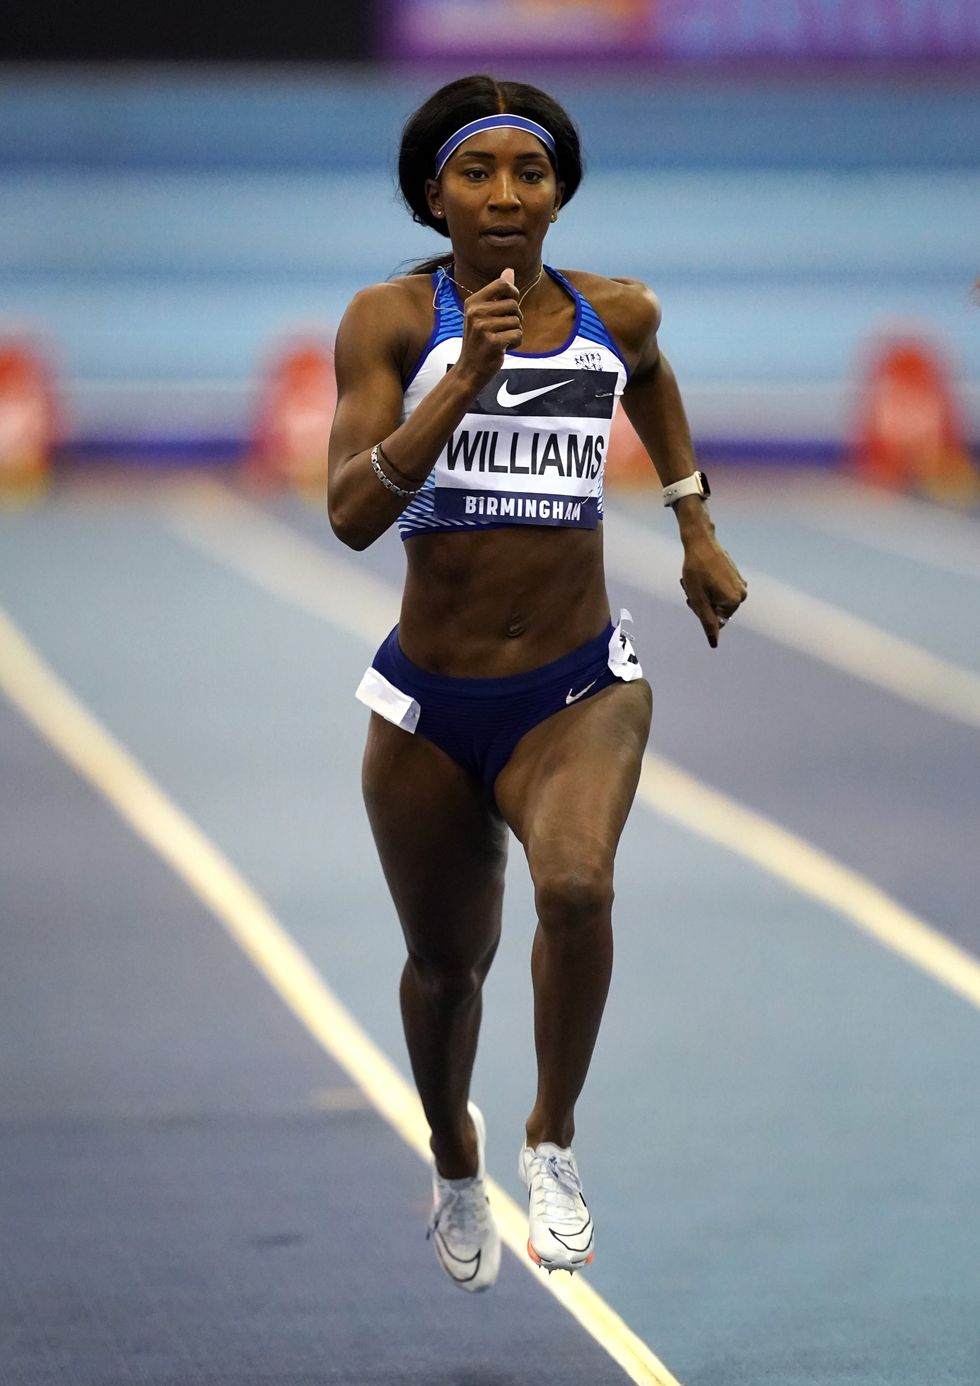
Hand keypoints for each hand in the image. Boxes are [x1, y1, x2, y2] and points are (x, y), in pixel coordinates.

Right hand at [456, 267, 522, 389]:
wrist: (469, 369)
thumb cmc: (479, 340)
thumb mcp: (483, 314)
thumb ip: (497, 293)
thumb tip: (510, 270)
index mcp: (473, 302)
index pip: (502, 284)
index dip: (513, 292)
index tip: (511, 305)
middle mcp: (476, 312)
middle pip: (513, 304)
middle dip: (516, 318)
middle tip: (503, 329)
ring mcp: (483, 327)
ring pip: (517, 321)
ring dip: (515, 332)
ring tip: (501, 340)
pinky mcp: (493, 342)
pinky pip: (518, 335)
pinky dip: (515, 343)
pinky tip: (503, 349)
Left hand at [679, 536, 747, 648]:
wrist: (701, 542)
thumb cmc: (696, 570)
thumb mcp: (697, 599)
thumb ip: (707, 622)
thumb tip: (714, 644)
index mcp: (733, 602)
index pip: (715, 621)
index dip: (700, 611)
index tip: (692, 597)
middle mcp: (742, 595)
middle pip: (718, 611)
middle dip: (703, 602)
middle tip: (692, 587)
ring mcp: (741, 585)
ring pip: (719, 600)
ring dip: (705, 594)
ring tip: (696, 580)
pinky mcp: (738, 576)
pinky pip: (723, 589)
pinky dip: (711, 586)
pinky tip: (704, 573)